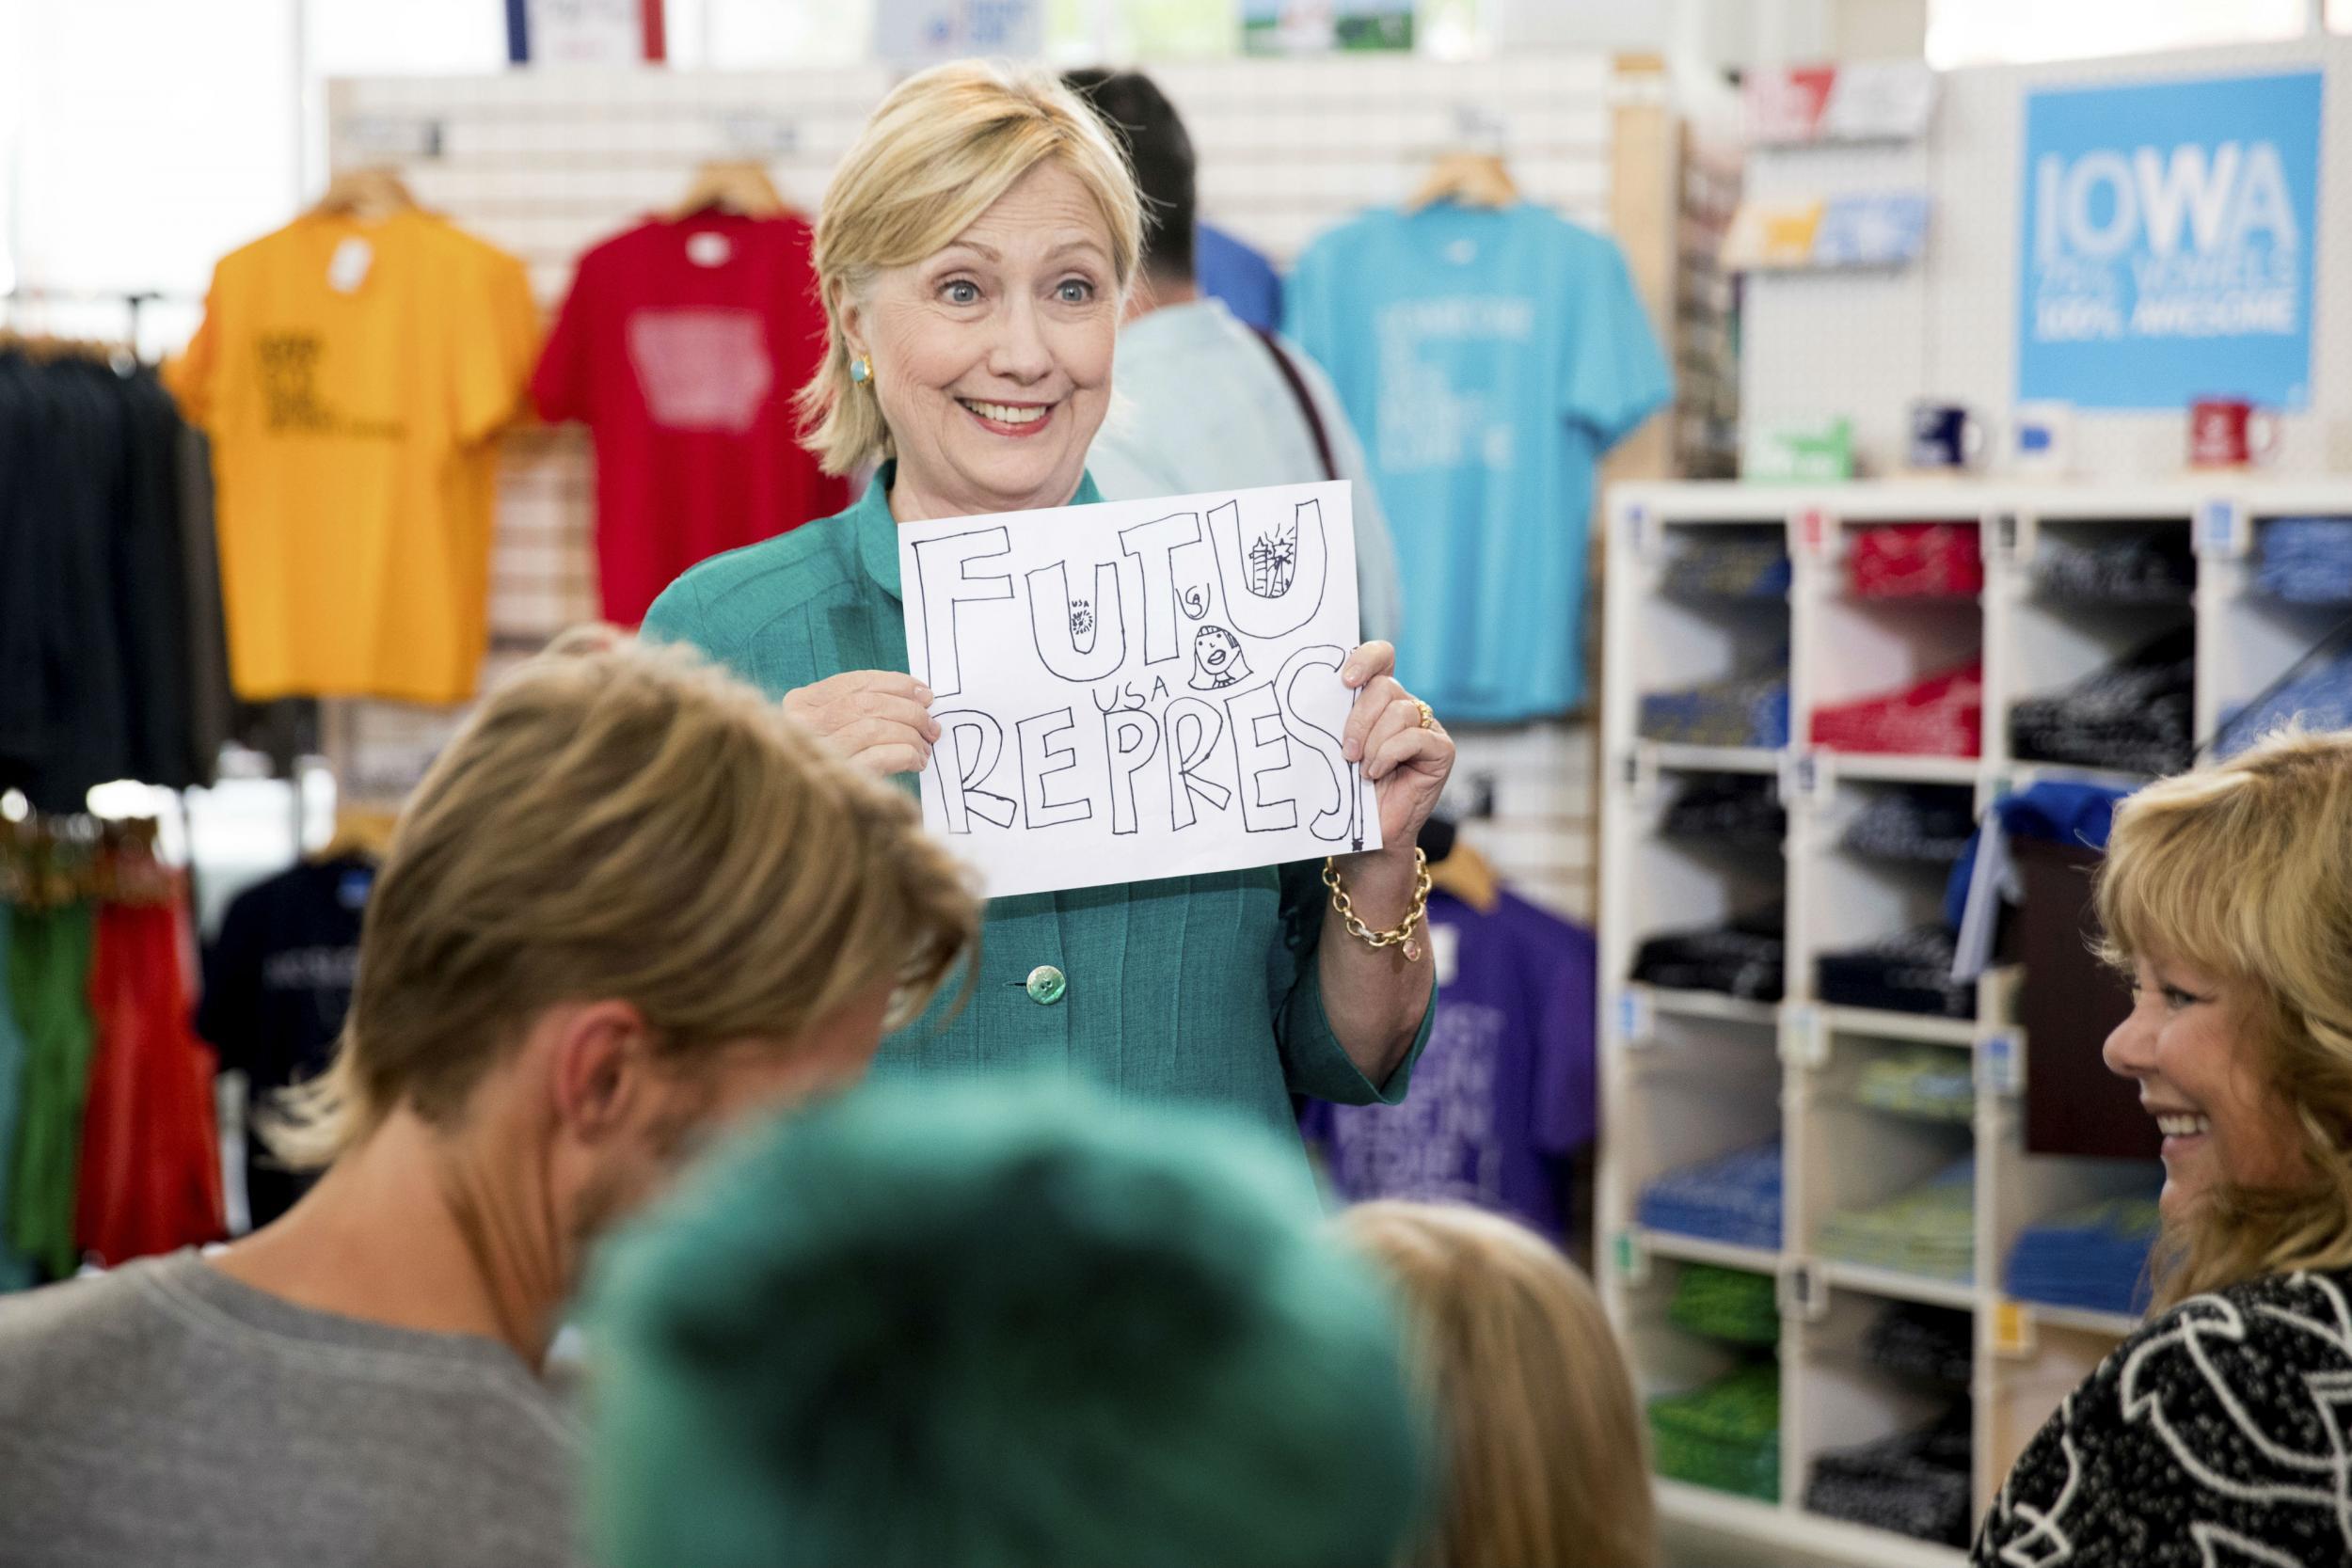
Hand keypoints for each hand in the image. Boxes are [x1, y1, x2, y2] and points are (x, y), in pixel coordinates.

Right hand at [782, 671, 940, 776]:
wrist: (811, 815)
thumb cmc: (825, 766)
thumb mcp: (831, 728)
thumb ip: (862, 707)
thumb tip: (920, 698)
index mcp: (800, 703)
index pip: (857, 683)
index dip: (897, 685)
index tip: (924, 694)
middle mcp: (803, 725)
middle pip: (869, 704)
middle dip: (910, 711)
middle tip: (931, 726)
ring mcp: (817, 752)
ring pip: (875, 728)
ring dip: (910, 735)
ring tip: (925, 747)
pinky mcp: (837, 780)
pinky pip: (879, 758)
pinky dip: (905, 755)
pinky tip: (916, 762)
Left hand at [1338, 641, 1452, 853]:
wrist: (1368, 834)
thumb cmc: (1349, 789)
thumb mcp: (1339, 746)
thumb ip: (1340, 717)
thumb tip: (1326, 694)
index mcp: (1380, 699)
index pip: (1382, 657)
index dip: (1366, 659)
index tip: (1345, 680)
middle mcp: (1406, 707)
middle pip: (1385, 687)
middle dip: (1359, 719)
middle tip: (1347, 751)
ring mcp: (1427, 727)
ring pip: (1400, 712)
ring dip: (1373, 743)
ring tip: (1362, 769)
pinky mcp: (1441, 750)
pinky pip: (1415, 737)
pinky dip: (1389, 755)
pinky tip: (1377, 773)